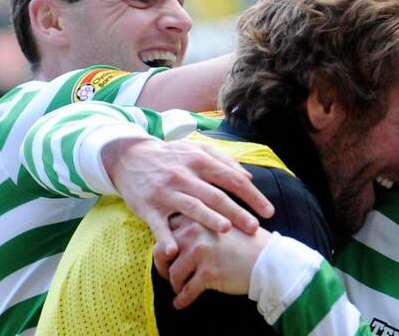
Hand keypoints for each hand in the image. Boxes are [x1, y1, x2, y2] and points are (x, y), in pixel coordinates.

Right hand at [105, 137, 273, 259]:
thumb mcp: (196, 149)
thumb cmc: (171, 156)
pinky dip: (165, 237)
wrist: (129, 157)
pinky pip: (158, 225)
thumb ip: (223, 161)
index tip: (269, 212)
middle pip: (215, 195)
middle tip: (255, 227)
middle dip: (237, 211)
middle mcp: (184, 175)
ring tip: (226, 230)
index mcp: (199, 161)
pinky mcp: (148, 207)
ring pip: (191, 206)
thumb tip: (249, 177)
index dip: (252, 196)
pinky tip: (174, 250)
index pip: (232, 179)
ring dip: (208, 218)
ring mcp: (166, 192)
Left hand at [155, 215, 271, 308]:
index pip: (168, 228)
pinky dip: (182, 300)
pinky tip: (181, 303)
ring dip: (175, 285)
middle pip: (162, 251)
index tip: (169, 254)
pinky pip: (186, 291)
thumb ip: (202, 223)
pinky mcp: (207, 274)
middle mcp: (195, 232)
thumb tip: (180, 236)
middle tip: (167, 274)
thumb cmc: (248, 242)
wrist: (269, 259)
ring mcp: (200, 253)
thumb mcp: (223, 221)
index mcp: (198, 217)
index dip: (166, 243)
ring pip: (173, 273)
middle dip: (162, 266)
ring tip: (179, 289)